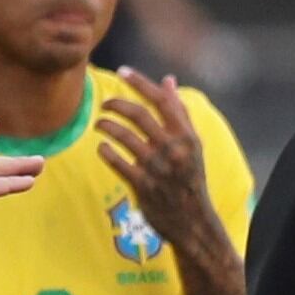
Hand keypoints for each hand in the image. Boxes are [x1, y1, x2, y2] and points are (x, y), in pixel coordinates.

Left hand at [95, 72, 218, 246]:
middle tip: (106, 104)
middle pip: (139, 115)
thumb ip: (179, 112)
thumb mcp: (192, 145)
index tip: (122, 71)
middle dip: (116, 104)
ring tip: (101, 125)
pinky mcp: (143, 186)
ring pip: (123, 136)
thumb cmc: (190, 179)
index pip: (162, 101)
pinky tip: (103, 148)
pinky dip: (106, 151)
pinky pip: (116, 161)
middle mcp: (174, 150)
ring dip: (106, 126)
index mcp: (187, 137)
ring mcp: (157, 168)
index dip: (140, 83)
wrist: (193, 222)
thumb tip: (168, 80)